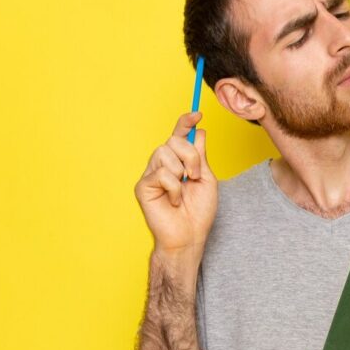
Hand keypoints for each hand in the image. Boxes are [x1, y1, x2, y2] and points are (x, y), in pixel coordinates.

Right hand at [134, 111, 217, 253]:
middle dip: (190, 156)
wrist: (189, 236)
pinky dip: (174, 189)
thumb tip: (199, 131)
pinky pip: (161, 174)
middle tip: (195, 176)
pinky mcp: (143, 186)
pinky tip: (173, 201)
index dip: (185, 122)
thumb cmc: (198, 211)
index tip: (197, 113)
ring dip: (182, 172)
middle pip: (173, 141)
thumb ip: (201, 156)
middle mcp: (162, 164)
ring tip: (184, 190)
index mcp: (179, 161)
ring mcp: (151, 174)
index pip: (179, 135)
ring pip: (164, 154)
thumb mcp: (206, 179)